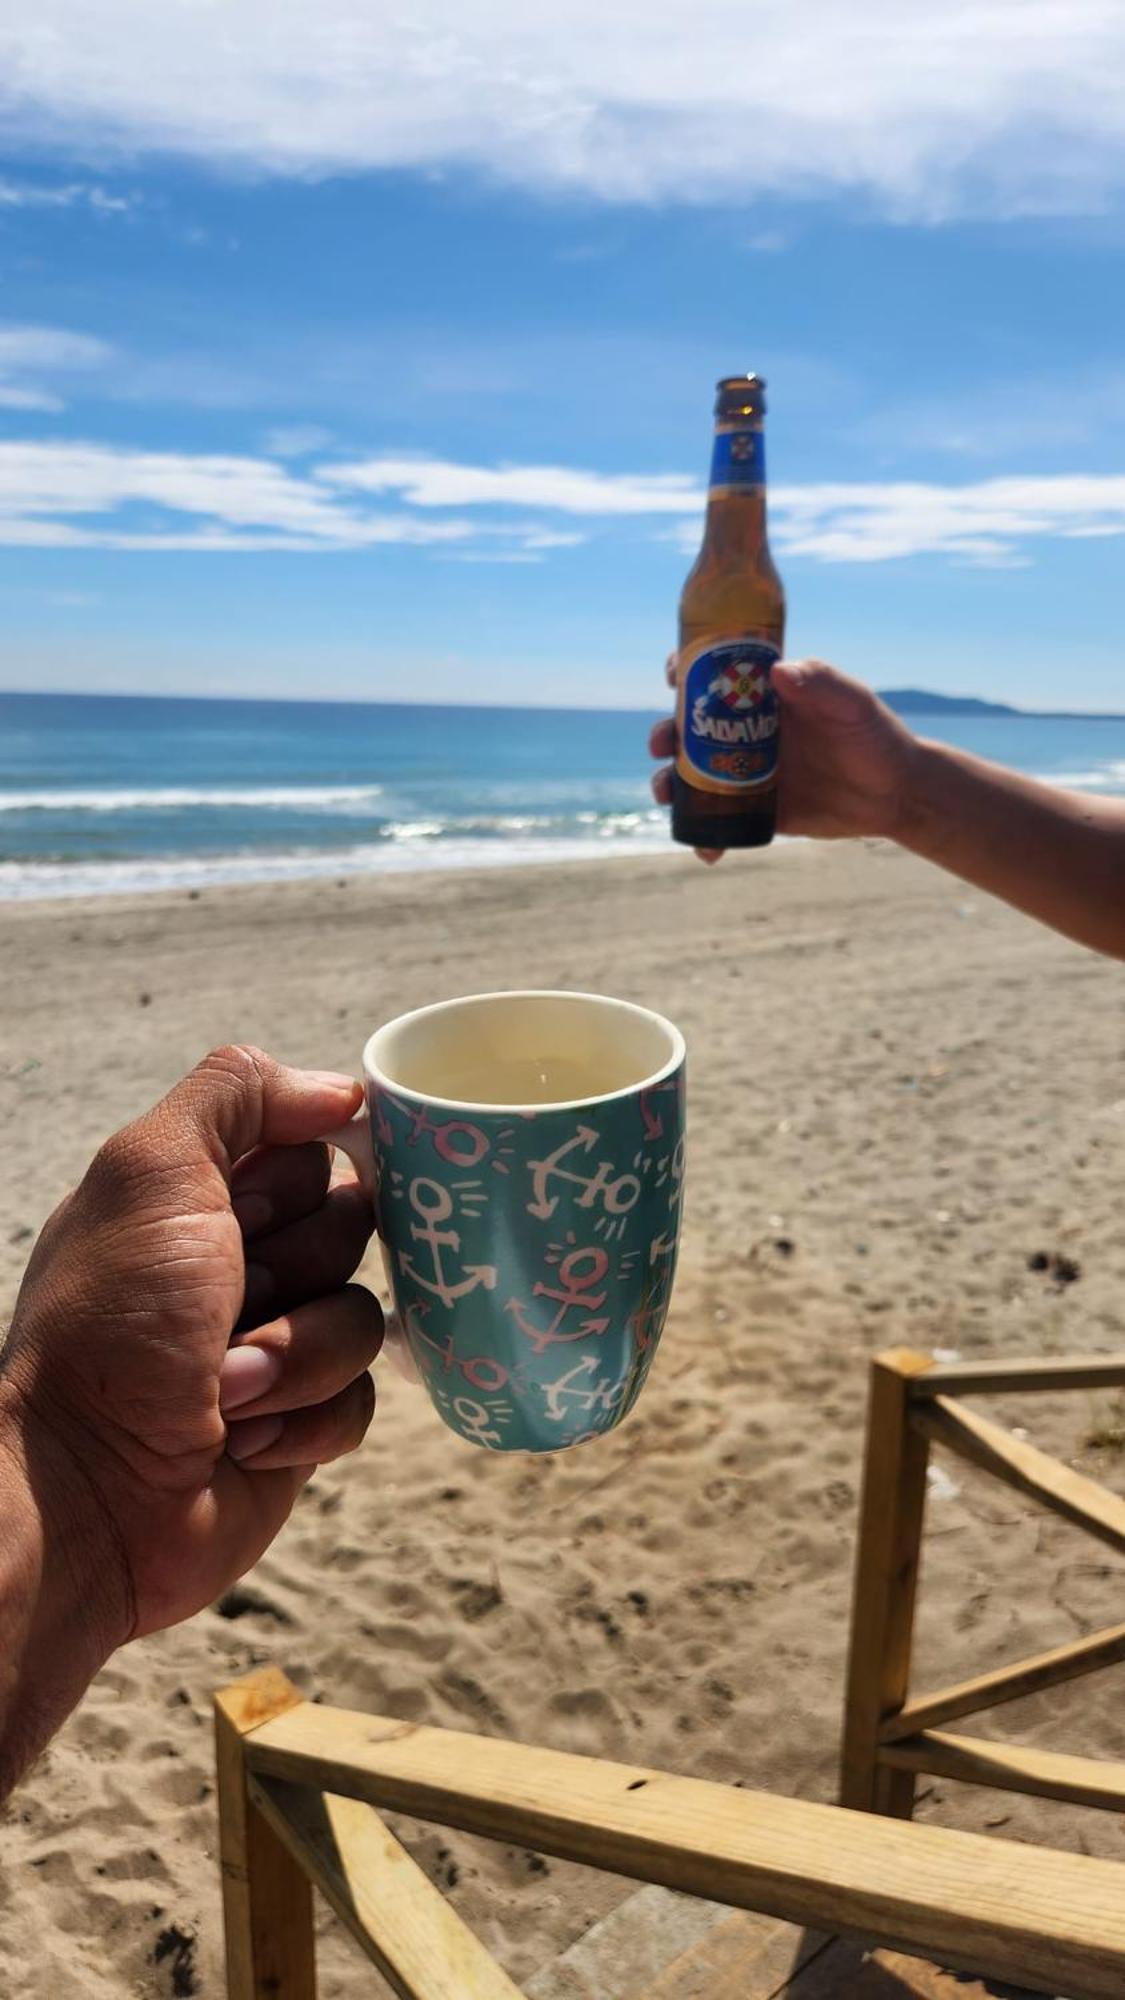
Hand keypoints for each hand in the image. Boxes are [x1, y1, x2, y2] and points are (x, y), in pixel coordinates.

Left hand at [0, 1046, 382, 1650]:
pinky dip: (305, 1421)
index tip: (250, 1213)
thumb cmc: (110, 1325)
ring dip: (295, 1357)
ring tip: (222, 1391)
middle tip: (227, 1304)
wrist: (86, 1492)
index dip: (296, 1183)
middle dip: (297, 1271)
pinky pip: (363, 1402)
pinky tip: (245, 1442)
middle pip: (353, 1228)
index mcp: (201, 1195)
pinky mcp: (299, 1424)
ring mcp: (275, 1345)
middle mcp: (240, 1262)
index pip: (314, 1148)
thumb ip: (237, 1094)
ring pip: (363, 1319)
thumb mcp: (152, 1169)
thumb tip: (340, 1091)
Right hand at [650, 657, 917, 855]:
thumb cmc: (875, 737)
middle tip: (662, 744)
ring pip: (693, 776)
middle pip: (690, 728)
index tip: (674, 678)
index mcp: (764, 696)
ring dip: (669, 784)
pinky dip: (706, 838)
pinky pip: (720, 823)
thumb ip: (821, 682)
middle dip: (665, 734)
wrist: (895, 794)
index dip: (687, 670)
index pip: (715, 674)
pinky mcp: (757, 811)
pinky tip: (705, 850)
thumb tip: (776, 671)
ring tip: (665, 795)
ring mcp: (747, 772)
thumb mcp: (852, 704)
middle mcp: (747, 731)